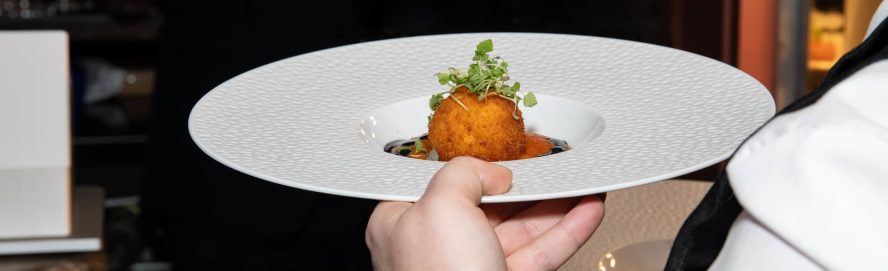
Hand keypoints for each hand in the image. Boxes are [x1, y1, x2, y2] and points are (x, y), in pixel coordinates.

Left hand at [366, 157, 604, 270]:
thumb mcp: (440, 205)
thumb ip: (463, 173)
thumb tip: (490, 172)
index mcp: (402, 223)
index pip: (441, 180)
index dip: (476, 163)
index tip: (507, 149)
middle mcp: (436, 245)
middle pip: (488, 202)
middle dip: (528, 183)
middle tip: (556, 165)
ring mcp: (470, 267)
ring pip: (520, 228)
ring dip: (556, 204)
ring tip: (582, 182)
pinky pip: (539, 252)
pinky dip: (566, 231)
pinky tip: (586, 211)